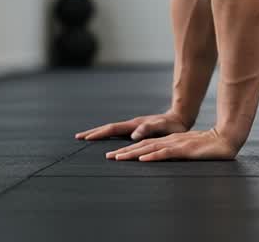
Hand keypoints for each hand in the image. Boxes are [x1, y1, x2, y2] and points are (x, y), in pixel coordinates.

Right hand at [74, 110, 190, 141]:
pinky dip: (109, 134)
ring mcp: (134, 126)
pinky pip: (119, 132)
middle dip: (94, 132)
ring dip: (100, 133)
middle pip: (109, 127)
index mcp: (135, 124)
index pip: (113, 129)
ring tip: (87, 138)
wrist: (180, 118)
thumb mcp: (162, 127)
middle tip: (78, 137)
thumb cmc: (173, 125)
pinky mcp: (137, 129)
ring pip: (113, 129)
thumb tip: (132, 135)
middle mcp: (132, 124)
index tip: (86, 138)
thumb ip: (148, 129)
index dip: (99, 133)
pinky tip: (106, 139)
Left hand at [105, 128, 239, 161]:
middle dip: (125, 151)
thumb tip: (162, 158)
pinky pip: (166, 153)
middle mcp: (171, 141)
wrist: (227, 139)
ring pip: (151, 148)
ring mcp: (178, 144)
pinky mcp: (185, 149)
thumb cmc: (209, 146)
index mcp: (171, 141)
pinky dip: (153, 155)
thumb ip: (176, 153)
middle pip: (144, 145)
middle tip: (109, 157)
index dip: (130, 150)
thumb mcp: (189, 150)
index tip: (115, 155)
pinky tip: (143, 158)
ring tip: (119, 157)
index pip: (147, 145)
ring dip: (133, 153)